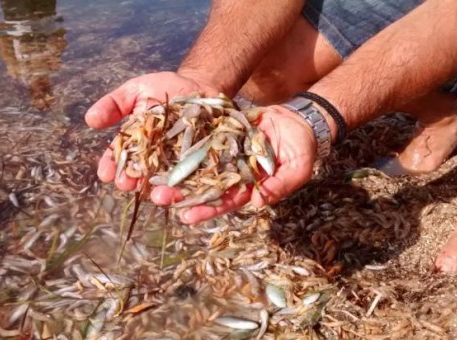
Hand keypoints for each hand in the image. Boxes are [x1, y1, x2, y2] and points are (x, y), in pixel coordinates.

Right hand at [86, 71, 218, 194]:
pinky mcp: (202, 164)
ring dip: (163, 192)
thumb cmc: (165, 88)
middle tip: (127, 185)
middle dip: (134, 181)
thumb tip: (90, 119)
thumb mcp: (136, 91)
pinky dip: (195, 190)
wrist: (201, 85)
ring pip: (169, 182)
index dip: (111, 166)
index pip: (119, 158)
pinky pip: (198, 180)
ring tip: (158, 196)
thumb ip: (114, 104)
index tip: (105, 174)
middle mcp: (155, 158)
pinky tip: (191, 196)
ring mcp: (178, 163)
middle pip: (143, 175)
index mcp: (135, 144)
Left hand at [167, 105, 316, 223]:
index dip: (208, 209)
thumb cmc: (303, 148)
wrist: (300, 120)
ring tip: (154, 176)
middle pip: (204, 185)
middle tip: (158, 196)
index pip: (226, 200)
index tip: (187, 217)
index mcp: (250, 187)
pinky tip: (164, 147)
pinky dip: (184, 144)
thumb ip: (280, 185)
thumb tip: (259, 202)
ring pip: (198, 164)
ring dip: (177, 170)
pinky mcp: (222, 133)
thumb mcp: (298, 168)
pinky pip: (202, 139)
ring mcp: (226, 153)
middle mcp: (233, 173)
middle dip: (182, 193)